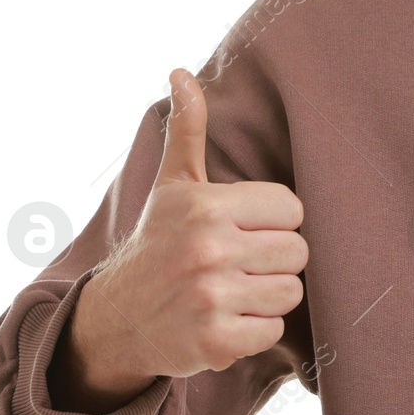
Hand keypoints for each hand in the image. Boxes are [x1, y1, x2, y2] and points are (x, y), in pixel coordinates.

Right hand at [49, 68, 308, 414]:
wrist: (115, 318)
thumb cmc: (158, 243)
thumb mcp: (173, 184)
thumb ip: (188, 129)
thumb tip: (181, 72)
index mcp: (207, 206)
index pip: (293, 209)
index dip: (275, 221)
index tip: (244, 229)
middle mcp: (208, 250)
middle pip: (298, 252)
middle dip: (274, 260)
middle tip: (239, 263)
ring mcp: (211, 298)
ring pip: (291, 293)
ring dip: (267, 297)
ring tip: (232, 290)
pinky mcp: (215, 342)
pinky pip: (273, 332)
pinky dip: (255, 332)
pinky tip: (225, 320)